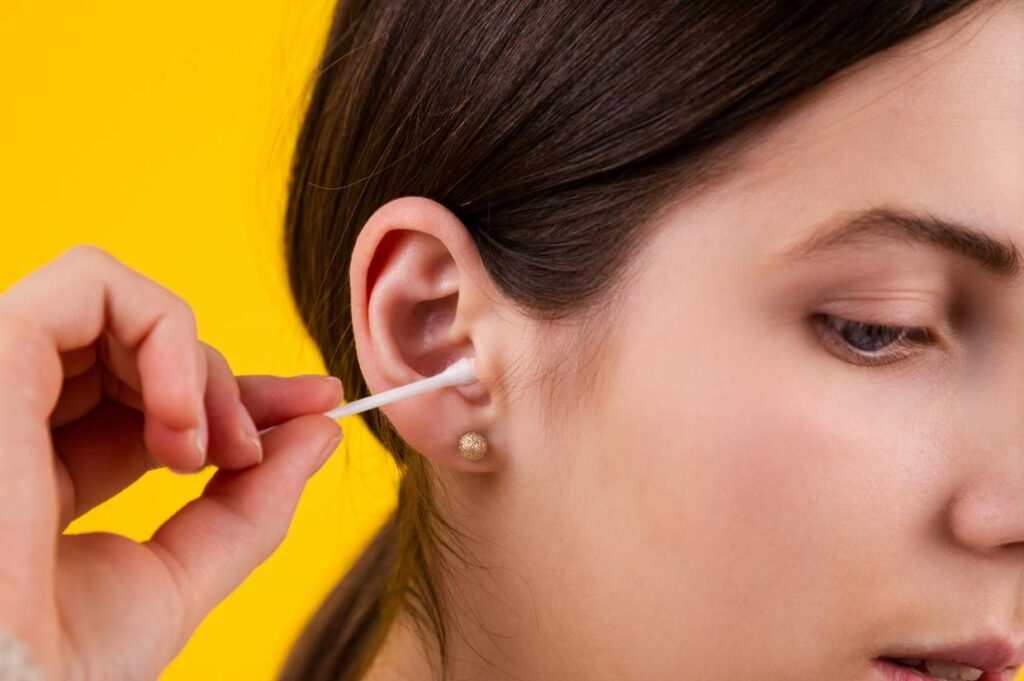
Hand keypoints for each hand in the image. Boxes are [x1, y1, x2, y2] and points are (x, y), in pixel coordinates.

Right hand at [0, 245, 343, 679]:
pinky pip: (88, 286)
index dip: (236, 393)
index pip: (151, 401)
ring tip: (208, 448)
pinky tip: (184, 419)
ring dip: (195, 365)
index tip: (318, 403)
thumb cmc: (65, 668)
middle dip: (223, 384)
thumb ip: (252, 506)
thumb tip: (320, 430)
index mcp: (40, 475)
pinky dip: (164, 333)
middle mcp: (13, 421)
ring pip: (116, 303)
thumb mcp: (179, 578)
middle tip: (252, 450)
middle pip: (139, 349)